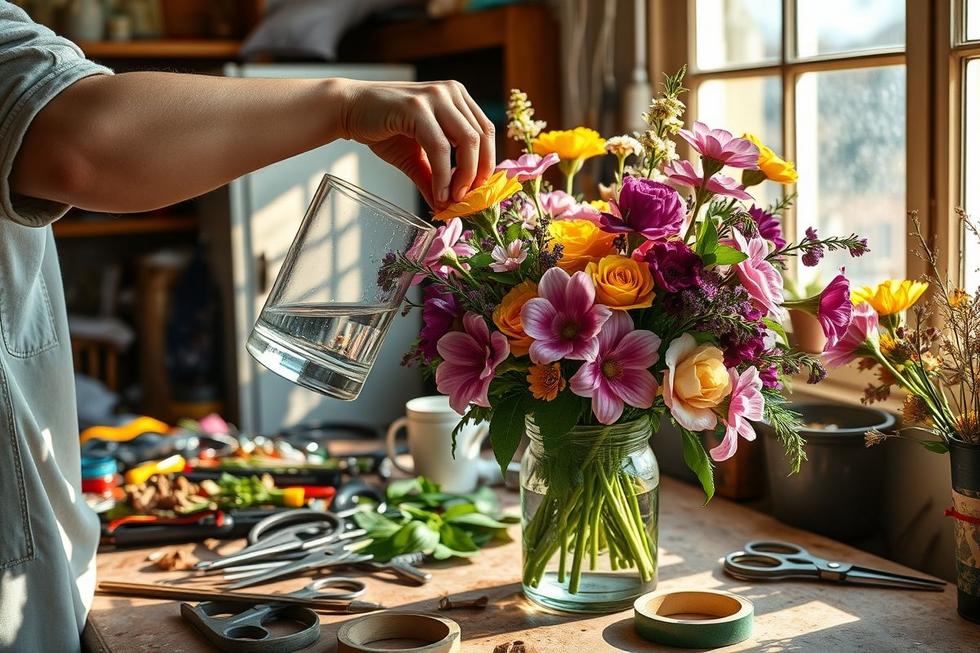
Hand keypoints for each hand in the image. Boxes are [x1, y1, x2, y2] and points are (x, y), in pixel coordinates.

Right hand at [336, 79, 495, 208]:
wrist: (348, 110)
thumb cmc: (382, 129)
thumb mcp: (415, 156)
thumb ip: (434, 176)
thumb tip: (447, 207)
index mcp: (457, 97)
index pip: (485, 132)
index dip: (487, 164)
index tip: (477, 192)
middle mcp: (451, 92)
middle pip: (481, 137)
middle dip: (478, 174)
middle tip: (466, 201)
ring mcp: (435, 97)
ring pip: (467, 142)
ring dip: (464, 177)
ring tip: (452, 199)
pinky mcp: (417, 108)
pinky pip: (440, 148)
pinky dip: (443, 175)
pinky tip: (438, 194)